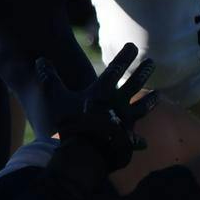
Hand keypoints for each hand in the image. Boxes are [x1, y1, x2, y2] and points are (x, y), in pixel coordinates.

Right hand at [43, 42, 157, 175]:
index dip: (124, 56)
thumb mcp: (55, 97)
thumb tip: (41, 59)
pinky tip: (143, 142)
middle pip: (134, 84)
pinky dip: (139, 140)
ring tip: (159, 94)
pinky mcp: (126, 140)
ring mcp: (125, 122)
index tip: (133, 46)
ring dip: (150, 100)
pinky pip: (135, 139)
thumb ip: (50, 78)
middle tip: (152, 63)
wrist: (86, 153)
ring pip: (142, 108)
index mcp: (102, 92)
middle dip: (143, 72)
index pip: (115, 69)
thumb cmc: (71, 123)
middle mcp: (118, 104)